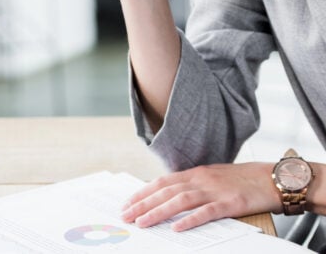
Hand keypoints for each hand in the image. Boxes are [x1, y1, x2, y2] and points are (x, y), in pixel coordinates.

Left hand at [121, 163, 279, 230]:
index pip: (162, 182)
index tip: (127, 203)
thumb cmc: (242, 180)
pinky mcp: (231, 203)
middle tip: (126, 215)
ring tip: (143, 222)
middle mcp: (202, 179)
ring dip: (159, 212)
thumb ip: (193, 185)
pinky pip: (207, 212)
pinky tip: (177, 228)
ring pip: (181, 200)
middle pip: (166, 191)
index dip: (143, 192)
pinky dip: (190, 220)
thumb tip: (169, 196)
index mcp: (196, 173)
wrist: (274, 178)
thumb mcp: (213, 178)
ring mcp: (216, 191)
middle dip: (143, 203)